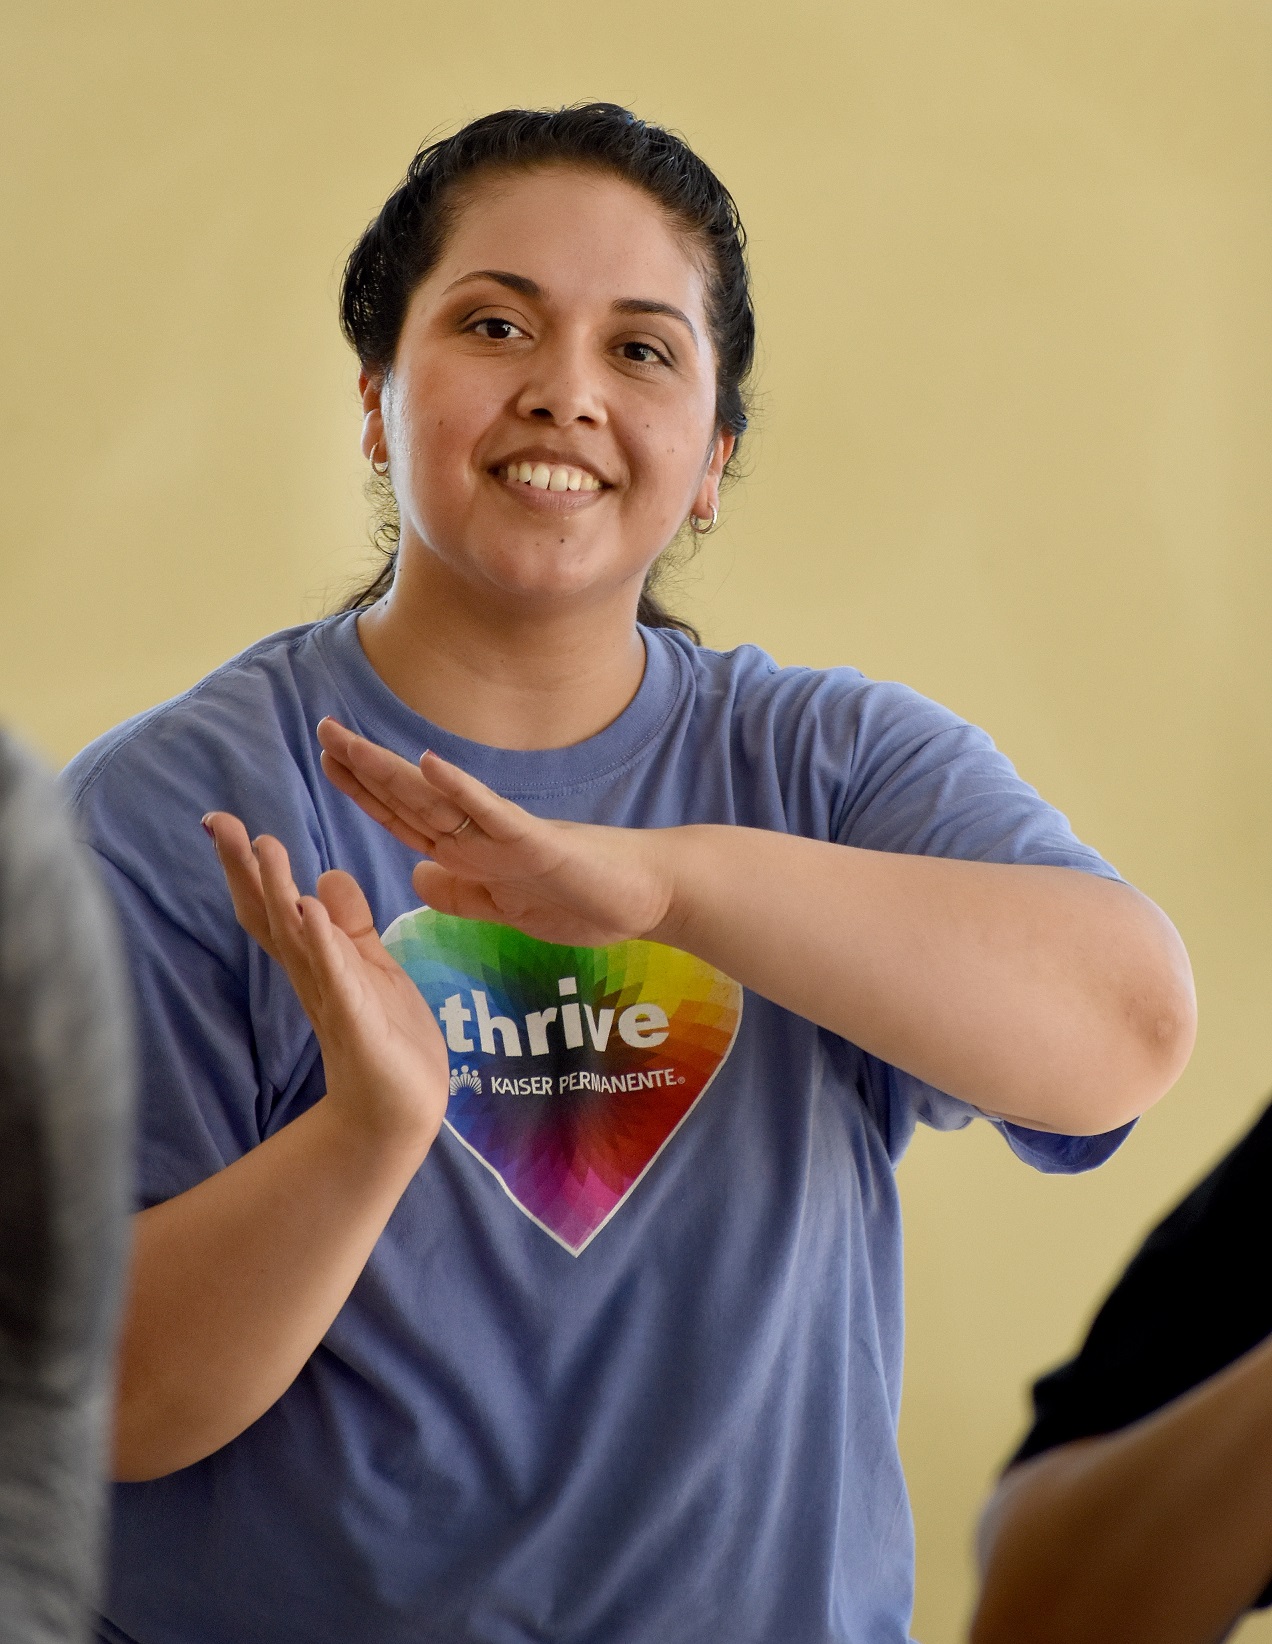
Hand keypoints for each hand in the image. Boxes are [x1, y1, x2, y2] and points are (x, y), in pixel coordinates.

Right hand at [203, 813, 449, 1153]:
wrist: (402, 1107)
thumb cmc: (387, 1038)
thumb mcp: (370, 966)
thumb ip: (350, 924)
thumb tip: (328, 874)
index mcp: (315, 960)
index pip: (274, 905)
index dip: (248, 866)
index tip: (223, 821)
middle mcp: (313, 974)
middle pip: (271, 915)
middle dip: (247, 870)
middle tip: (222, 823)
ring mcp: (332, 995)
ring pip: (298, 938)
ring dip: (280, 892)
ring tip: (266, 848)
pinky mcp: (357, 1019)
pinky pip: (336, 975)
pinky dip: (323, 941)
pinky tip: (310, 909)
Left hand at [315, 718, 675, 947]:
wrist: (648, 896)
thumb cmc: (586, 898)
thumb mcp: (506, 908)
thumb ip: (463, 893)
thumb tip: (416, 874)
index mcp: (473, 854)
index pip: (407, 818)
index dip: (367, 792)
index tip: (330, 761)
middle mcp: (482, 837)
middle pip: (411, 800)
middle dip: (365, 768)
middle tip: (324, 729)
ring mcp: (507, 837)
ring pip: (438, 800)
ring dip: (391, 771)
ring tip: (351, 742)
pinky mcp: (537, 843)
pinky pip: (490, 814)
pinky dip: (458, 788)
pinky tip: (427, 763)